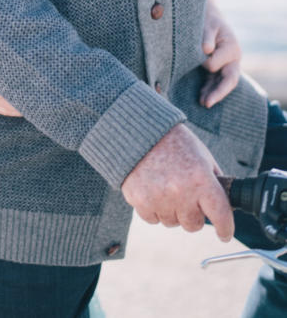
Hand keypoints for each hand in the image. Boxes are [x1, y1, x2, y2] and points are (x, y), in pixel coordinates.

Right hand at [121, 123, 233, 241]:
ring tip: (165, 186)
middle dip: (192, 214)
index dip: (225, 229)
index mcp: (201, 179)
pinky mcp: (140, 201)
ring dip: (171, 210)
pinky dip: (153, 208)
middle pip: (193, 224)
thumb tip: (225, 206)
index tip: (224, 234)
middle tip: (185, 195)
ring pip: (172, 222)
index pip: (220, 216)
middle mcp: (181, 191)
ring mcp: (160, 198)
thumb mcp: (202, 156)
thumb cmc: (175, 143)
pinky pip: (152, 219)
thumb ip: (215, 182)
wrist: (141, 132)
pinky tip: (152, 189)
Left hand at [199, 0, 240, 107]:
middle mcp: (232, 58)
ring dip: (214, 94)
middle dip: (218, 92)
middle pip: (230, 79)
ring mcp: (227, 64)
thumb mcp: (207, 24)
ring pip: (224, 84)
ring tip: (202, 104)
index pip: (217, 63)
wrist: (207, 15)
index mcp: (231, 47)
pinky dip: (210, 90)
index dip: (205, 64)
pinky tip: (201, 98)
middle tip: (206, 103)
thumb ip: (207, 35)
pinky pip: (216, 82)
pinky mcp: (219, 68)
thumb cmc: (206, 18)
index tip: (194, 58)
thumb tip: (206, 50)